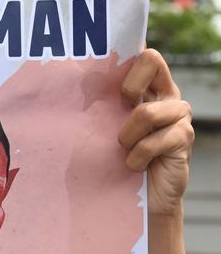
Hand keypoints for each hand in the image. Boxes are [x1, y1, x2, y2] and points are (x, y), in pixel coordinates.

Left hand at [118, 49, 193, 216]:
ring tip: (126, 152)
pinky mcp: (184, 137)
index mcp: (148, 88)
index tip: (109, 89)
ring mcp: (178, 115)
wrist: (143, 200)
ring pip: (145, 112)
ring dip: (127, 138)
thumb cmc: (118, 163)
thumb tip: (69, 87)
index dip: (125, 62)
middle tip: (121, 112)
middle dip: (128, 87)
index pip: (142, 53)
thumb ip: (102, 108)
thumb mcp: (106, 130)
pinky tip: (136, 166)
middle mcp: (166, 95)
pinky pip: (152, 142)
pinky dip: (137, 158)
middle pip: (151, 58)